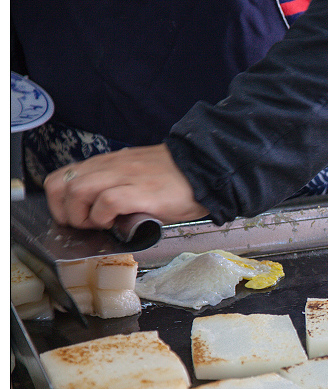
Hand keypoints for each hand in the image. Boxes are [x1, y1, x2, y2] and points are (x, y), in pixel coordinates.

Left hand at [43, 144, 209, 229]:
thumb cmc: (175, 179)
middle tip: (86, 224)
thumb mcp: (137, 174)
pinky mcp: (142, 191)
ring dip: (82, 215)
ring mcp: (126, 177)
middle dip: (66, 212)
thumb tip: (100, 208)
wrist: (206, 171)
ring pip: (79, 190)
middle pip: (63, 184)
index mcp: (109, 163)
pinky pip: (107, 202)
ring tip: (100, 225)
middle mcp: (112, 166)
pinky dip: (103, 217)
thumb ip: (116, 184)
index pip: (63, 176)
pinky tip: (116, 224)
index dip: (60, 201)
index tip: (76, 216)